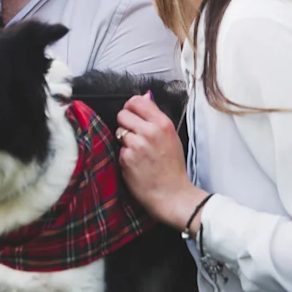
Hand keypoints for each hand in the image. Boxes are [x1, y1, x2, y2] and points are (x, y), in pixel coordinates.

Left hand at [115, 94, 206, 231]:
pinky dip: (124, 155)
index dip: (131, 107)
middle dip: (125, 124)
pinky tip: (135, 163)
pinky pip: (118, 149)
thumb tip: (145, 97)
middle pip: (123, 114)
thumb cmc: (172, 168)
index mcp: (163, 124)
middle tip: (135, 136)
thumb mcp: (171, 137)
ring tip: (138, 152)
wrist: (172, 194)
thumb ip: (155, 118)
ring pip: (119, 131)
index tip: (132, 114)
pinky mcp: (126, 158)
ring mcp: (137, 145)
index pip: (137, 101)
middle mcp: (150, 132)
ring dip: (124, 140)